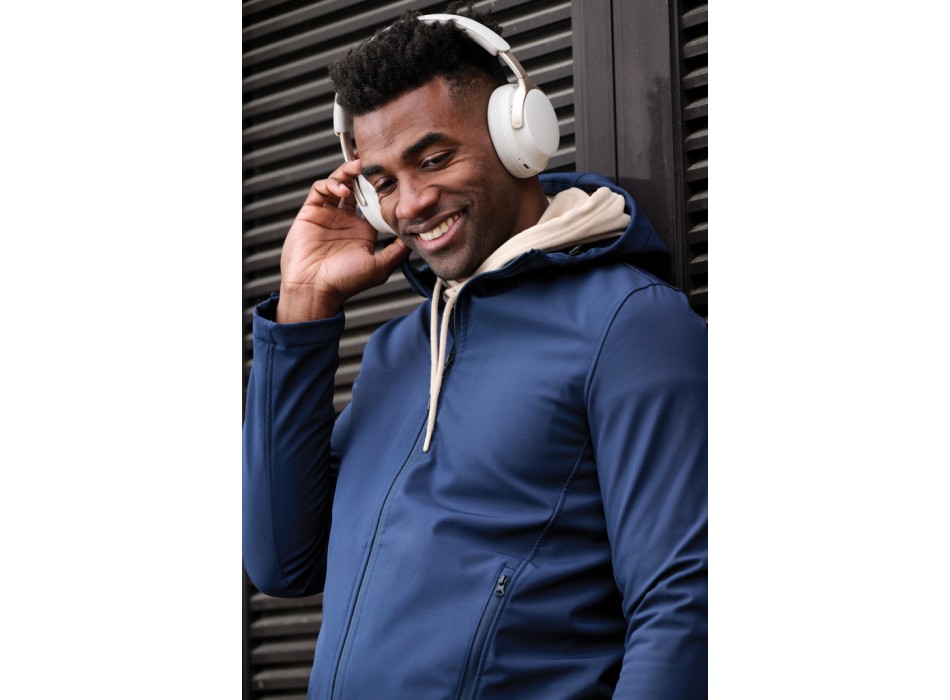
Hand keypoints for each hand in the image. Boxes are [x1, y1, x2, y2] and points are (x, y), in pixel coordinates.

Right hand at [276, 159, 409, 322]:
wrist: (315, 289)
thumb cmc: (345, 283)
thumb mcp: (380, 267)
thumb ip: (397, 252)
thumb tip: (415, 239)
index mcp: (362, 231)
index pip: (373, 201)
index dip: (380, 189)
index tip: (391, 178)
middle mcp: (345, 220)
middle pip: (355, 187)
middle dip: (363, 172)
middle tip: (373, 161)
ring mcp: (327, 214)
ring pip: (337, 182)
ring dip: (347, 172)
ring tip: (358, 167)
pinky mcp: (311, 212)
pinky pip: (319, 189)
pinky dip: (331, 184)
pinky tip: (342, 189)